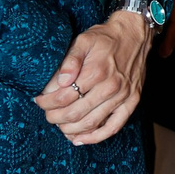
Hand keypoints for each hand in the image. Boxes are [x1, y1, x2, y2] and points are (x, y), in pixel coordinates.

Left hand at [36, 14, 150, 144]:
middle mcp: (110, 87)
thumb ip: (69, 61)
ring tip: (59, 125)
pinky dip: (96, 137)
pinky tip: (80, 139)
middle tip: (47, 114)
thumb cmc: (106, 38)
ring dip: (70, 129)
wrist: (135, 35)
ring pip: (91, 123)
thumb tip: (60, 82)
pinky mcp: (132, 102)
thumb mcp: (83, 40)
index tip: (39, 101)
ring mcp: (123, 97)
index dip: (48, 102)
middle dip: (55, 117)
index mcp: (96, 71)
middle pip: (76, 113)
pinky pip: (113, 127)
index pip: (65, 96)